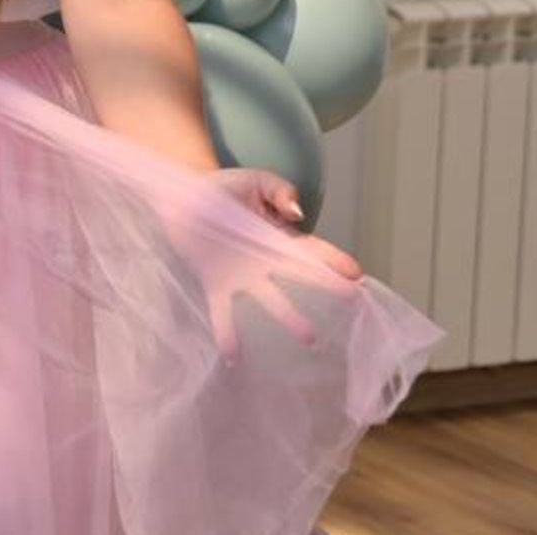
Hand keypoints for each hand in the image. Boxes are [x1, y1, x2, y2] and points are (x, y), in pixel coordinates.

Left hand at [161, 167, 362, 357]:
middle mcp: (265, 262)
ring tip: (311, 339)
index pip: (313, 250)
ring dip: (290, 318)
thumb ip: (280, 190)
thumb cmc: (222, 188)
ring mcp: (243, 276)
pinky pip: (222, 312)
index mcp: (279, 238)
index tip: (356, 273)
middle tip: (354, 301)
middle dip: (327, 286)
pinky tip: (233, 357)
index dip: (335, 260)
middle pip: (301, 276)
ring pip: (271, 300)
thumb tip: (297, 215)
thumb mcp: (256, 180)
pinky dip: (228, 334)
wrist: (180, 197)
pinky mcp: (216, 284)